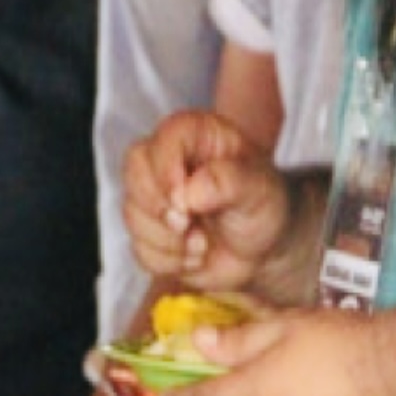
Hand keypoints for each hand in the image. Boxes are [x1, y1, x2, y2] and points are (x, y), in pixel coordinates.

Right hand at [123, 111, 293, 293]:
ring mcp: (155, 195)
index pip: (166, 137)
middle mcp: (169, 159)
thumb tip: (191, 192)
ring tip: (202, 244)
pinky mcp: (149, 228)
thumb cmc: (264, 207)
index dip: (166, 169)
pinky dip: (167, 260)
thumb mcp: (260, 189)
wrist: (264, 251)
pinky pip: (138, 246)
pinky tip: (194, 255)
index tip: (183, 201)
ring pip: (132, 212)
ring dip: (167, 240)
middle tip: (188, 225)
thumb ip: (230, 181)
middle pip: (135, 169)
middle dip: (158, 208)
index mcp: (199, 136)